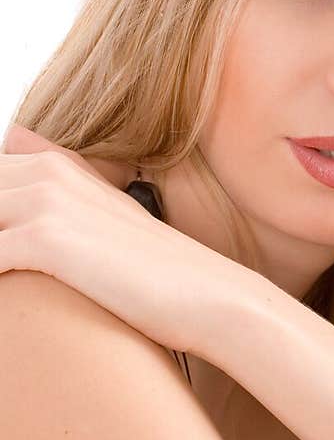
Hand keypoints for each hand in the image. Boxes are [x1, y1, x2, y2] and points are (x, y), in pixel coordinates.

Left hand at [0, 123, 244, 353]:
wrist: (207, 295)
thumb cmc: (155, 268)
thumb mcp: (106, 215)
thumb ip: (60, 182)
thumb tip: (15, 140)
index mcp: (55, 165)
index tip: (10, 244)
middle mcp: (48, 173)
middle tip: (12, 262)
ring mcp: (47, 202)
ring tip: (8, 285)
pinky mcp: (47, 239)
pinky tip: (5, 299)